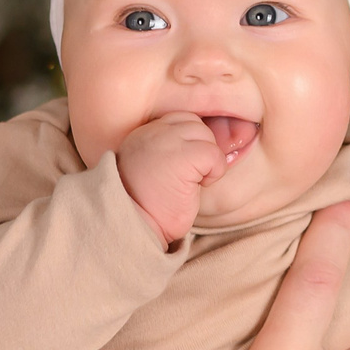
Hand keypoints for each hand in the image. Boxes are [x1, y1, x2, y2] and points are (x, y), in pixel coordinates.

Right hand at [114, 112, 233, 245]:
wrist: (134, 228)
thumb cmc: (145, 208)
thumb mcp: (151, 170)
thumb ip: (169, 152)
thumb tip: (206, 146)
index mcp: (141, 136)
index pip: (179, 120)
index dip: (191, 141)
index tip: (187, 168)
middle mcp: (152, 133)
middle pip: (195, 124)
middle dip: (202, 149)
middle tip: (193, 176)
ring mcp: (166, 142)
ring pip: (206, 135)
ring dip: (208, 160)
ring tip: (195, 182)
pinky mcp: (182, 157)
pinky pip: (214, 154)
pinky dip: (215, 171)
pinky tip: (200, 186)